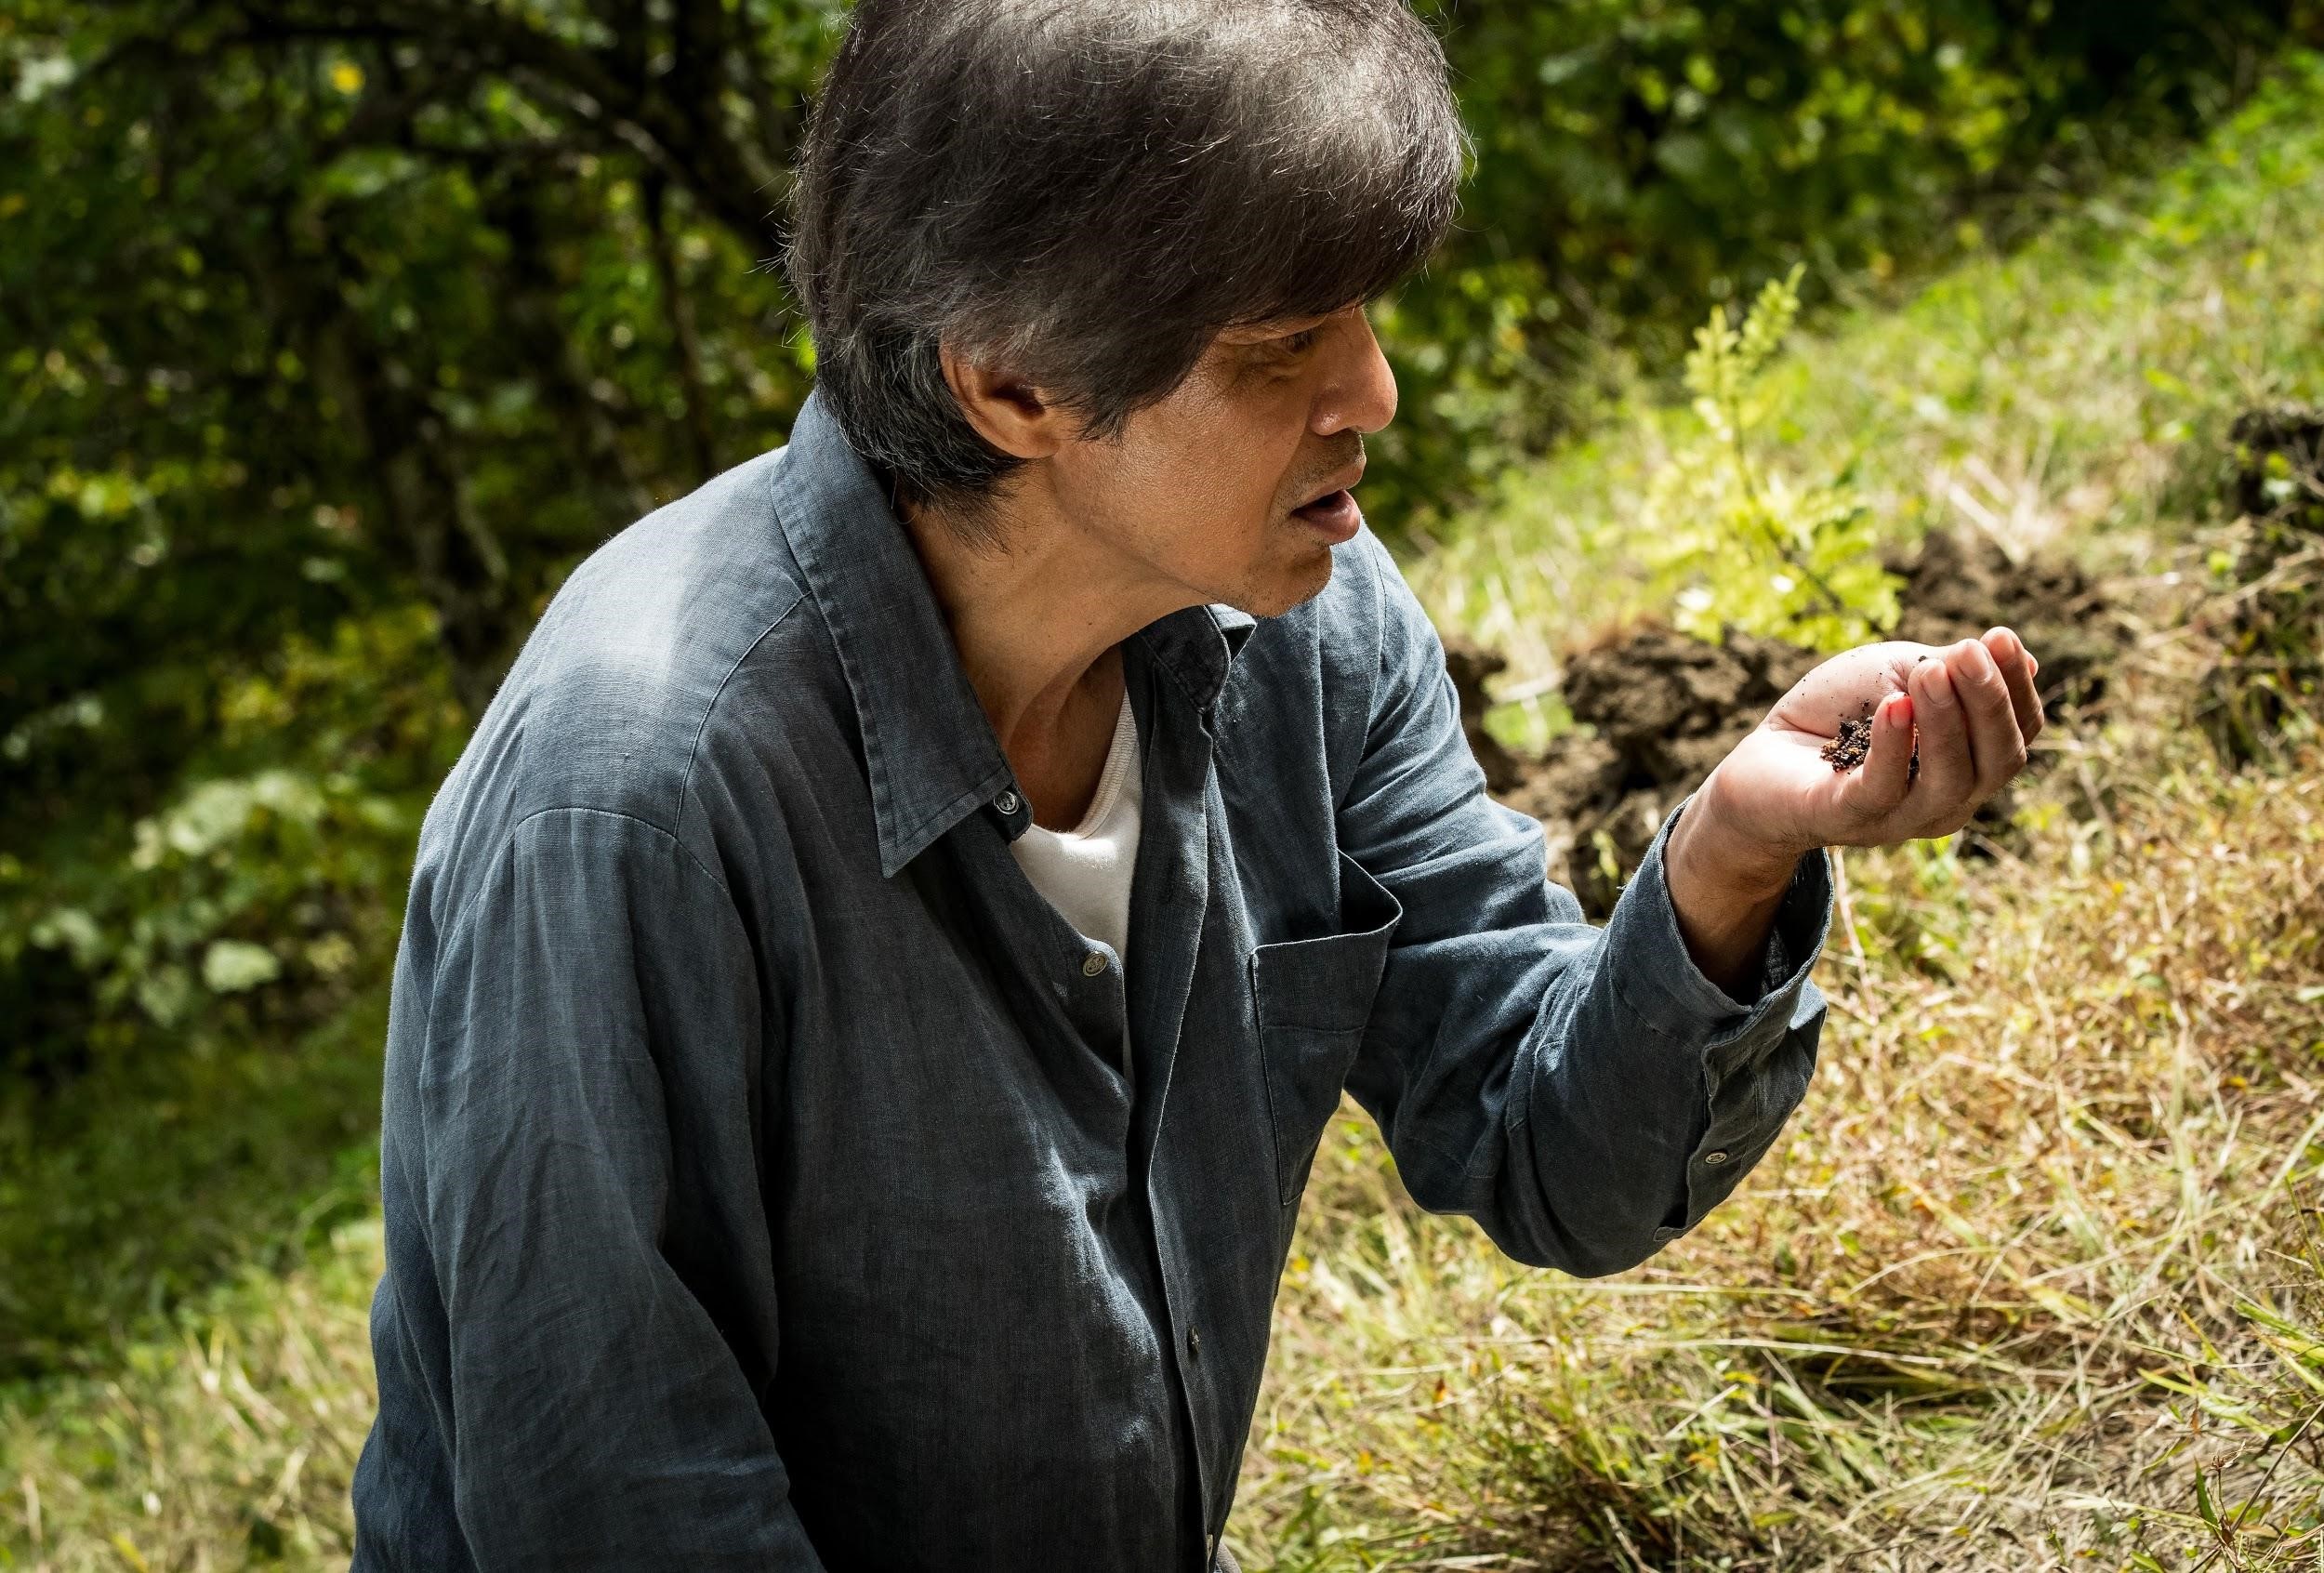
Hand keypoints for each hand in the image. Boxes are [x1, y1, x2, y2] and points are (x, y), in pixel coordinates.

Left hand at [1662, 628, 2043, 993]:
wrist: (1762, 757)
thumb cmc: (1838, 714)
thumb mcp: (1898, 677)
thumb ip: (1952, 671)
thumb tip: (2025, 657)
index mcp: (1969, 766)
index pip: (2017, 734)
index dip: (2016, 688)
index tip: (1999, 637)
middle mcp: (1946, 801)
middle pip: (1997, 761)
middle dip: (1989, 702)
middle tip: (1970, 650)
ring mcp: (1899, 817)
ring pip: (1948, 780)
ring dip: (1945, 721)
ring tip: (1931, 671)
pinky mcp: (1846, 818)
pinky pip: (1882, 789)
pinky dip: (1893, 746)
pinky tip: (1893, 705)